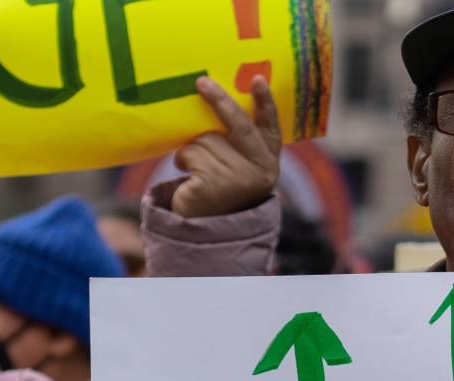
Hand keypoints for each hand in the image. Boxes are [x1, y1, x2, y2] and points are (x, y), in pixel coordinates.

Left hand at [169, 75, 281, 218]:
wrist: (204, 227)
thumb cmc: (219, 187)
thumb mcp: (237, 165)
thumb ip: (237, 142)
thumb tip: (215, 99)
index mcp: (268, 162)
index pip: (270, 127)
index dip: (266, 102)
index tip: (259, 79)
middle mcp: (259, 171)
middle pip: (238, 124)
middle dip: (219, 101)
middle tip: (202, 82)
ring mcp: (238, 179)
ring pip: (206, 139)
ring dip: (193, 149)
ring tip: (196, 168)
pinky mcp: (213, 185)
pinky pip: (190, 154)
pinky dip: (183, 160)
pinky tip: (188, 176)